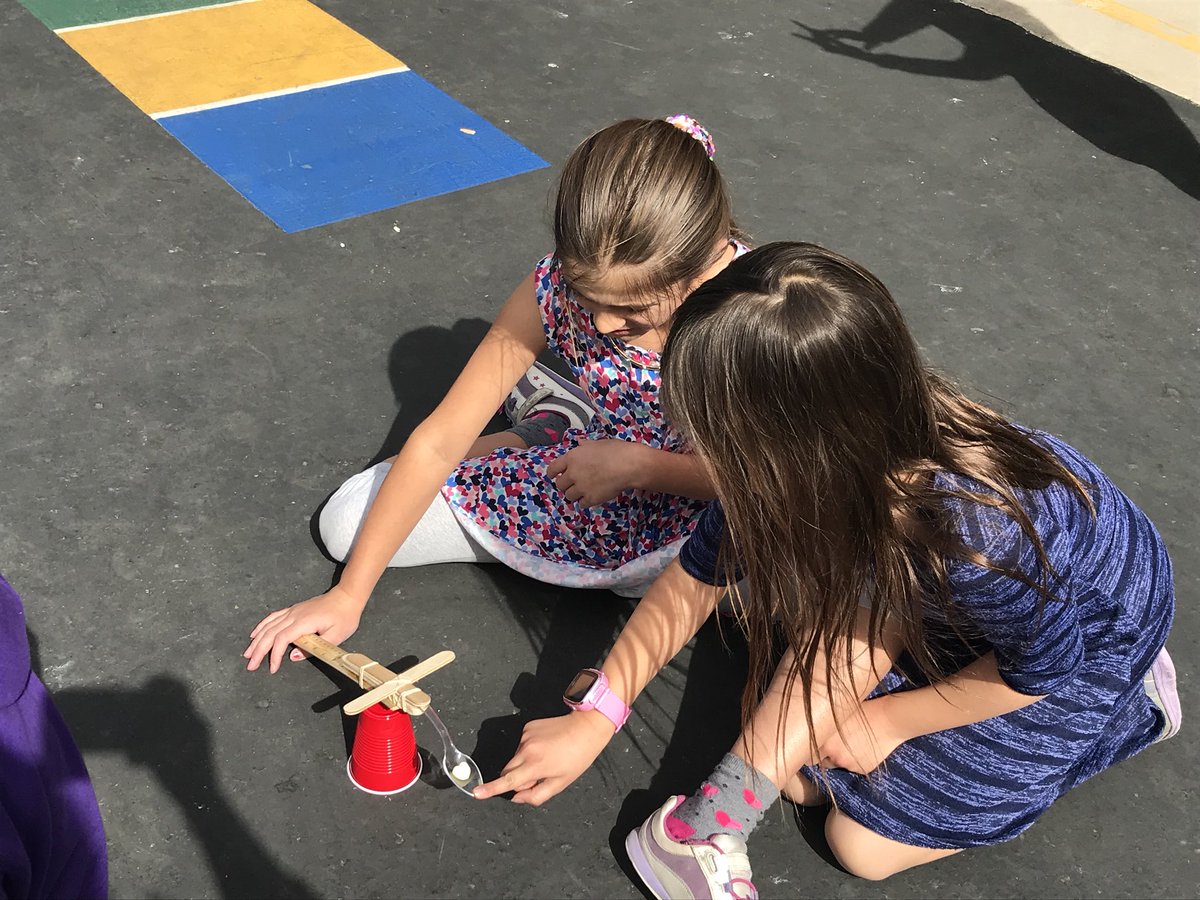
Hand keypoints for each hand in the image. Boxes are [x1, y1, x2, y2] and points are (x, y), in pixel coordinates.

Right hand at [244, 585, 365, 673]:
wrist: (347, 597)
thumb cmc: (344, 616)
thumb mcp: (336, 636)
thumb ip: (314, 648)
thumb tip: (292, 656)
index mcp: (304, 622)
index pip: (281, 639)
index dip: (274, 655)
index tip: (272, 668)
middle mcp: (294, 615)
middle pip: (270, 633)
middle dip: (258, 650)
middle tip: (251, 665)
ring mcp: (292, 611)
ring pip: (269, 625)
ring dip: (257, 640)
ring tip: (248, 654)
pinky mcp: (294, 609)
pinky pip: (273, 617)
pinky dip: (262, 626)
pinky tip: (255, 633)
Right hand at [473, 710, 613, 805]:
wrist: (585, 727)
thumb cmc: (577, 758)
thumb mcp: (561, 783)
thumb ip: (537, 795)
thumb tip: (516, 797)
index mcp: (535, 766)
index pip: (508, 781)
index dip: (490, 789)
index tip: (475, 793)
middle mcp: (526, 749)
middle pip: (508, 771)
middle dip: (516, 779)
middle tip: (538, 777)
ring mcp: (526, 736)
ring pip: (515, 758)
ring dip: (524, 764)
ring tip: (547, 759)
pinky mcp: (528, 726)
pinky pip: (521, 745)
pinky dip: (528, 750)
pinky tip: (545, 747)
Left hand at [547, 439, 645, 506]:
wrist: (628, 466)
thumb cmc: (615, 451)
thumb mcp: (597, 443)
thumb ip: (585, 445)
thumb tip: (580, 443)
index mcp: (572, 458)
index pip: (552, 469)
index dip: (552, 473)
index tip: (554, 476)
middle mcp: (573, 473)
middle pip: (559, 484)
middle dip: (565, 484)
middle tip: (573, 483)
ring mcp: (581, 488)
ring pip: (569, 496)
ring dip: (575, 494)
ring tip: (584, 490)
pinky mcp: (590, 499)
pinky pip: (581, 504)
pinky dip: (585, 501)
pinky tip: (592, 496)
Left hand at [816, 697, 907, 774]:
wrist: (889, 719)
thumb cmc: (863, 711)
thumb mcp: (837, 715)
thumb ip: (824, 727)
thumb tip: (813, 729)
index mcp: (824, 741)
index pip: (807, 755)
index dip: (810, 750)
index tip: (812, 747)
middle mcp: (833, 755)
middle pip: (820, 763)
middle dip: (823, 757)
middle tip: (832, 746)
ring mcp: (848, 764)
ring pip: (837, 764)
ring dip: (839, 757)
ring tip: (851, 742)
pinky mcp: (861, 769)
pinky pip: (853, 766)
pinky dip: (855, 760)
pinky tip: (863, 747)